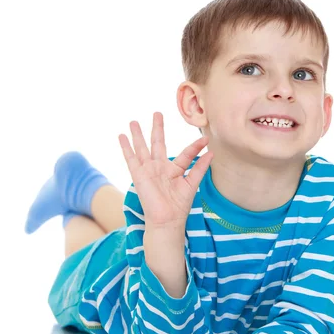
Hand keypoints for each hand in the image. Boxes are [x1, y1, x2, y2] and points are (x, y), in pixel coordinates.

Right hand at [118, 112, 212, 228]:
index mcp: (175, 170)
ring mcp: (148, 170)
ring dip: (138, 134)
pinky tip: (122, 136)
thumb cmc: (178, 206)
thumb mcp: (192, 184)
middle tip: (157, 113)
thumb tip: (211, 153)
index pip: (185, 154)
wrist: (166, 220)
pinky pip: (131, 158)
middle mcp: (160, 168)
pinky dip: (126, 147)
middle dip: (158, 128)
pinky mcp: (138, 174)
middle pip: (158, 143)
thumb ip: (200, 168)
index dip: (195, 147)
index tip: (205, 139)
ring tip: (133, 121)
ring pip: (142, 148)